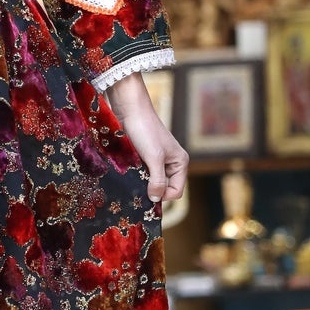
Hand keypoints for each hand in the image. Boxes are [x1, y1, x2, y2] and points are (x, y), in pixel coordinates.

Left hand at [107, 71, 188, 206]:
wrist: (129, 109)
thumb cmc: (145, 131)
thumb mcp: (154, 158)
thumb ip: (157, 180)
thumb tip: (156, 200)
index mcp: (180, 163)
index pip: (176, 191)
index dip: (162, 195)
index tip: (147, 192)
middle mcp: (171, 163)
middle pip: (164, 188)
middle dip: (151, 189)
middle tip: (137, 184)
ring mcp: (157, 160)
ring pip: (151, 181)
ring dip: (142, 182)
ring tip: (132, 176)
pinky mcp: (144, 156)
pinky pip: (143, 173)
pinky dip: (136, 175)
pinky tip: (129, 171)